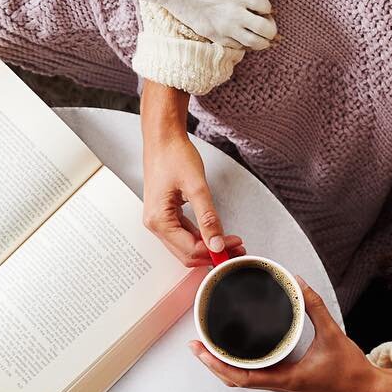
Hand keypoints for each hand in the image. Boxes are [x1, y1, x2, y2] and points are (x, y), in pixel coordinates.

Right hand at [140, 83, 245, 266]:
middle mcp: (155, 224)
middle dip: (211, 254)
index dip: (214, 251)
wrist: (163, 138)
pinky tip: (215, 234)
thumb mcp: (196, 187)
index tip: (234, 245)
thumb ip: (208, 217)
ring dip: (207, 247)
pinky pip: (183, 234)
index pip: (189, 249)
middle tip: (236, 249)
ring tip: (230, 243)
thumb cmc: (174, 155)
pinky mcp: (165, 214)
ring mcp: (159, 220)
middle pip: (186, 253)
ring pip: (185, 246)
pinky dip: (200, 237)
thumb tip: (216, 243)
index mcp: (159, 220)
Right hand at [157, 0, 275, 49]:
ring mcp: (225, 27)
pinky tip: (243, 40)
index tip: (265, 9)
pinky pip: (237, 46)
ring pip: (255, 42)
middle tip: (268, 27)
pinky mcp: (215, 36)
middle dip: (271, 29)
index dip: (268, 9)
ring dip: (262, 42)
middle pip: (266, 28)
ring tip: (261, 38)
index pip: (266, 6)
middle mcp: (235, 12)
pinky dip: (244, 45)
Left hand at [192, 279, 391, 391]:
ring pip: (243, 379)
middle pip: (234, 380)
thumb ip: (314, 306)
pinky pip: (255, 375)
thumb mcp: (332, 333)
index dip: (218, 365)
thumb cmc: (350, 368)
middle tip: (194, 344)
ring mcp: (282, 382)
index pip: (242, 377)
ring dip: (222, 366)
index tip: (200, 349)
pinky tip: (232, 351)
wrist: (367, 389)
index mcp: (286, 378)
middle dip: (212, 364)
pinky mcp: (286, 378)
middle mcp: (279, 383)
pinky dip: (238, 365)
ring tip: (206, 346)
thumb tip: (297, 282)